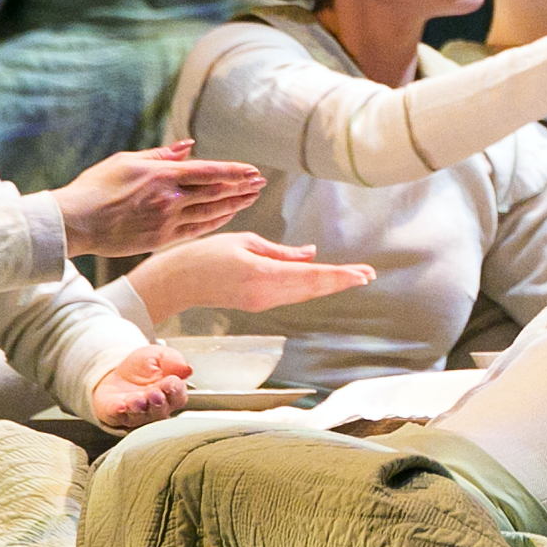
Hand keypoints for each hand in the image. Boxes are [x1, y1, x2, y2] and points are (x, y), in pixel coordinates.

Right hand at [50, 142, 268, 257]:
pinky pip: (196, 230)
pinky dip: (215, 223)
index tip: (252, 171)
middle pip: (215, 192)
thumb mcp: (126, 161)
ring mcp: (167, 220)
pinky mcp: (161, 239)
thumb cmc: (96, 187)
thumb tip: (189, 147)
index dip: (234, 171)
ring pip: (210, 212)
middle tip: (260, 184)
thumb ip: (161, 154)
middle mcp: (169, 198)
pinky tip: (227, 217)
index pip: (208, 171)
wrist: (76, 222)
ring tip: (251, 199)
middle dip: (241, 187)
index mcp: (161, 175)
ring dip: (233, 205)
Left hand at [87, 342, 194, 430]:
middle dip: (157, 402)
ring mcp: (136, 414)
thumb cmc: (141, 367)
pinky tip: (120, 405)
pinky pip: (118, 417)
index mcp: (170, 392)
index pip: (178, 395)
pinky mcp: (116, 414)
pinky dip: (118, 412)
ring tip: (137, 399)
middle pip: (161, 410)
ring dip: (139, 408)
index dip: (175, 389)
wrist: (115, 373)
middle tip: (155, 393)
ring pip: (140, 416)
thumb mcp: (158, 355)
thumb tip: (187, 368)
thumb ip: (172, 359)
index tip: (171, 381)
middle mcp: (155, 407)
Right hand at [126, 232, 377, 324]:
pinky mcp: (257, 304)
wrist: (177, 282)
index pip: (311, 276)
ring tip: (355, 277)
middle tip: (369, 274)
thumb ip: (281, 252)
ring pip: (305, 294)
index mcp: (263, 274)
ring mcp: (262, 302)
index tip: (362, 273)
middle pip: (313, 288)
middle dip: (342, 281)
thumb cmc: (205, 255)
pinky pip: (292, 296)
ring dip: (330, 286)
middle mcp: (266, 293)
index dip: (339, 275)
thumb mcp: (245, 243)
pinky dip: (312, 289)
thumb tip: (312, 253)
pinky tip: (325, 281)